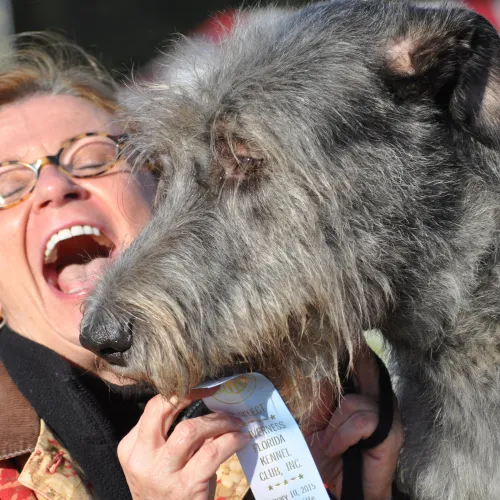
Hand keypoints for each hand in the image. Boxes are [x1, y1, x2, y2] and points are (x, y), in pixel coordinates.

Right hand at [118, 389, 251, 499]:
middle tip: (216, 392)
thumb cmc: (168, 492)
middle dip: (194, 396)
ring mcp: (162, 474)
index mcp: (132, 448)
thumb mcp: (161, 463)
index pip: (153, 407)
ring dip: (218, 421)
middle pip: (165, 411)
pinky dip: (231, 440)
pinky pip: (212, 452)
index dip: (179, 392)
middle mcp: (142, 459)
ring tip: (235, 421)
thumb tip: (208, 406)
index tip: (201, 387)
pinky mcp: (185, 487)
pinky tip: (241, 438)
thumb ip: (175, 437)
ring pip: (190, 430)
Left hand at [303, 344, 403, 499]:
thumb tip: (324, 371)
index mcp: (358, 393)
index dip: (354, 347)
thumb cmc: (325, 455)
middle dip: (355, 360)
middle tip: (340, 372)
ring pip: (357, 401)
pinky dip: (344, 433)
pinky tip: (337, 447)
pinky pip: (364, 419)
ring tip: (330, 443)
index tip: (349, 330)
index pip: (359, 362)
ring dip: (336, 424)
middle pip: (367, 366)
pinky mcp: (392, 434)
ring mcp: (387, 415)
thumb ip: (321, 398)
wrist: (334, 490)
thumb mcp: (315, 421)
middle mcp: (375, 399)